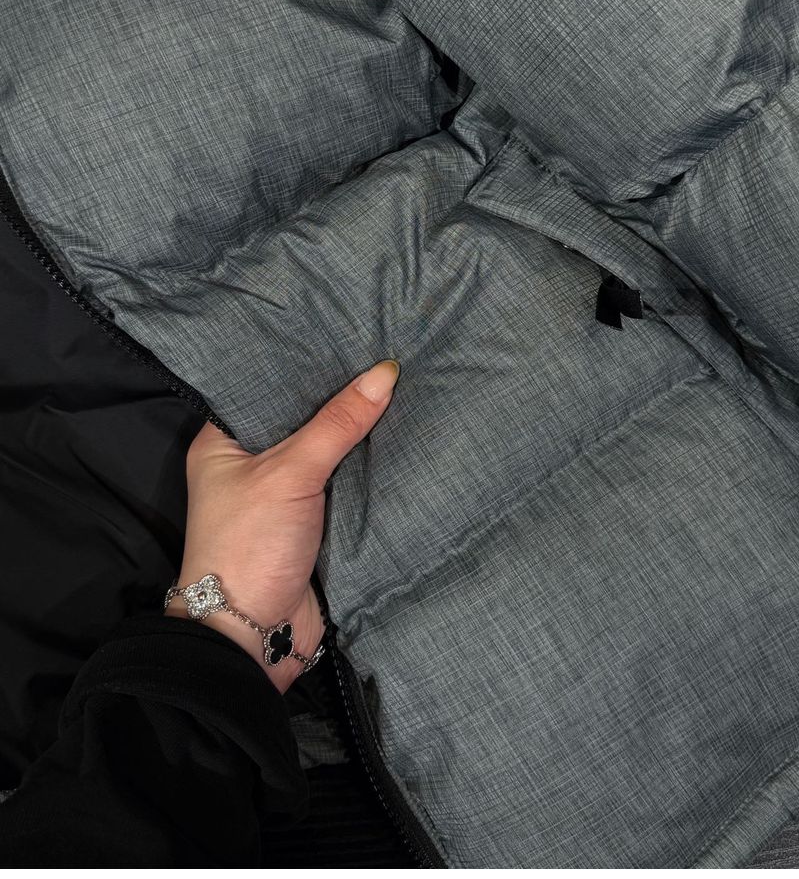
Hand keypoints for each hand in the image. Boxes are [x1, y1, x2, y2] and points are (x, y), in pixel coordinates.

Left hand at [165, 359, 399, 692]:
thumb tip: (385, 372)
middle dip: (340, 396)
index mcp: (224, 441)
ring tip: (400, 382)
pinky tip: (401, 437)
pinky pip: (344, 486)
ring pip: (327, 452)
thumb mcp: (292, 473)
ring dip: (358, 434)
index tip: (347, 331)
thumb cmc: (250, 545)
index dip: (304, 361)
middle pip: (302, 418)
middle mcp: (250, 464)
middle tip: (384, 352)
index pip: (267, 385)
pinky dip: (368, 469)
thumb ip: (337, 424)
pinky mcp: (312, 525)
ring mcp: (283, 496)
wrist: (252, 639)